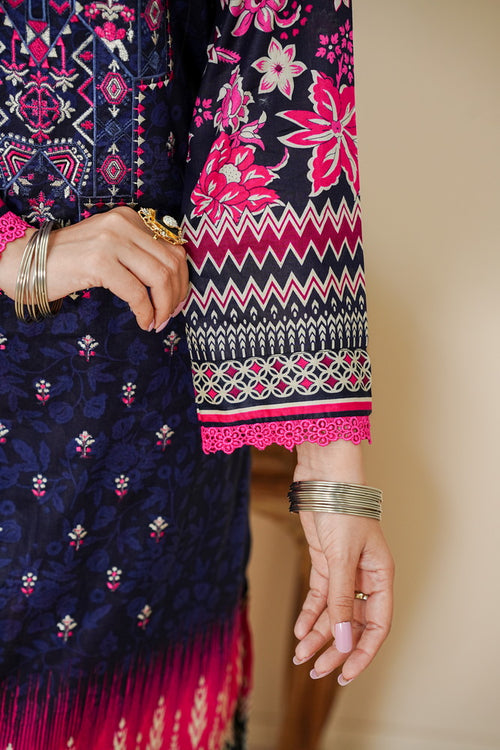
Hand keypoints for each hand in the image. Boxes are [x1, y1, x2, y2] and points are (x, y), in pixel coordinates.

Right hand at [0, 207, 188, 330]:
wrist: (26, 262)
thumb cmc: (69, 261)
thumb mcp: (109, 248)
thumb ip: (137, 255)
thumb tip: (173, 283)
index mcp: (130, 218)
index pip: (173, 248)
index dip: (182, 279)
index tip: (178, 301)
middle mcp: (123, 223)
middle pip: (171, 263)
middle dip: (177, 295)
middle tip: (170, 316)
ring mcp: (110, 240)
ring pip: (159, 278)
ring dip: (165, 306)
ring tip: (157, 322)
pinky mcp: (99, 262)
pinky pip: (137, 293)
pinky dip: (146, 312)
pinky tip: (143, 322)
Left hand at [292, 441, 393, 684]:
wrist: (323, 474)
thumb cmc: (342, 507)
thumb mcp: (342, 558)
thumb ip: (341, 600)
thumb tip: (343, 641)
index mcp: (381, 575)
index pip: (377, 625)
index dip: (362, 652)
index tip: (345, 675)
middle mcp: (364, 576)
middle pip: (353, 623)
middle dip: (335, 649)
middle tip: (315, 671)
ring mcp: (343, 569)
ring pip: (332, 612)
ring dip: (317, 635)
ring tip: (300, 655)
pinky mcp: (323, 560)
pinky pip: (318, 596)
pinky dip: (309, 614)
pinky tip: (298, 630)